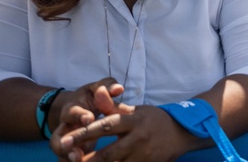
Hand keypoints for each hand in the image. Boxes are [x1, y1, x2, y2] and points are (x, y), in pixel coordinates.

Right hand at [45, 78, 124, 156]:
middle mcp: (65, 127)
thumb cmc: (92, 98)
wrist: (80, 109)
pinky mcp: (70, 151)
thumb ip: (107, 87)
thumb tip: (119, 88)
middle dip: (66, 145)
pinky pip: (66, 159)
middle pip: (58, 138)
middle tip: (76, 152)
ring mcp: (65, 141)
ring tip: (77, 161)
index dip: (80, 116)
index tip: (89, 118)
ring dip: (67, 157)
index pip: (72, 112)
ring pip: (60, 152)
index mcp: (72, 109)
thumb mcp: (97, 89)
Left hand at [55, 88, 194, 161]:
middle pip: (108, 153)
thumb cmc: (154, 120)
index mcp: (135, 120)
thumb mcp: (135, 110)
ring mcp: (143, 156)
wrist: (182, 133)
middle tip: (67, 159)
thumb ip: (113, 106)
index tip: (65, 140)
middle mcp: (139, 139)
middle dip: (85, 159)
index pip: (107, 126)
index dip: (85, 133)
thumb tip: (96, 92)